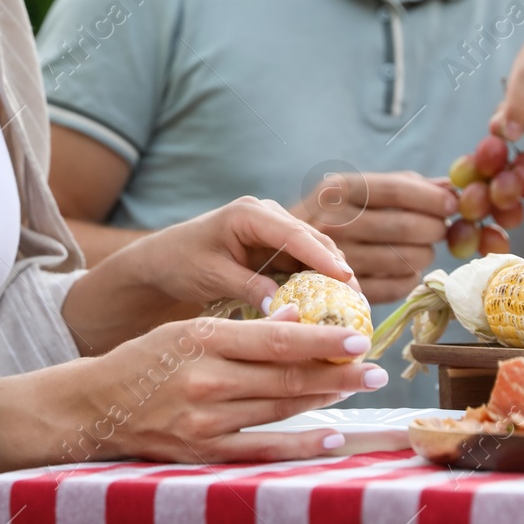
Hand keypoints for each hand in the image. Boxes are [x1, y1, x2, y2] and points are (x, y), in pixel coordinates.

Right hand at [0, 309, 389, 469]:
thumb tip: (294, 317)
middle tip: (375, 368)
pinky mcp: (204, 452)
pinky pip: (262, 449)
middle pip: (285, 377)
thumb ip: (240, 329)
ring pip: (280, 409)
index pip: (274, 339)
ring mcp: (205, 421)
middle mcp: (206, 380)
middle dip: (336, 373)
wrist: (94, 406)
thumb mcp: (186, 329)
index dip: (321, 341)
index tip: (357, 338)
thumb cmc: (144, 360)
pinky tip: (330, 437)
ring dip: (325, 401)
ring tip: (358, 390)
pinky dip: (299, 444)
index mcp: (202, 339)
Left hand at [63, 196, 359, 353]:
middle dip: (338, 270)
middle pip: (312, 241)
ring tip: (355, 309)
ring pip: (314, 253)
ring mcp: (274, 231)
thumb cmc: (181, 262)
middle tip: (359, 303)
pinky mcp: (276, 248)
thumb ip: (248, 287)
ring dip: (334, 279)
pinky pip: (305, 265)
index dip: (322, 257)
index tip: (346, 278)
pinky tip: (335, 308)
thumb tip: (283, 309)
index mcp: (248, 214)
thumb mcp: (212, 275)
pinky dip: (320, 284)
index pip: (292, 234)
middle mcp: (266, 216)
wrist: (164, 260)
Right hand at [289, 171, 456, 303]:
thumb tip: (451, 186)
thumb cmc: (335, 215)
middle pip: (406, 227)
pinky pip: (397, 286)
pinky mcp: (346, 291)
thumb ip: (405, 185)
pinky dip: (411, 277)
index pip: (396, 190)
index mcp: (337, 189)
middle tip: (440, 229)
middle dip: (435, 228)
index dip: (431, 198)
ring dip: (425, 254)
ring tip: (420, 247)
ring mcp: (337, 260)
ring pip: (406, 259)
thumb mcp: (359, 190)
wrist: (285, 252)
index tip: (453, 204)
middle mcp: (332, 222)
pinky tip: (405, 268)